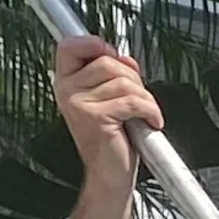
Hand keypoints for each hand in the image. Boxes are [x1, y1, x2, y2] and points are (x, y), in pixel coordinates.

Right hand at [52, 35, 160, 190]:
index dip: (95, 44)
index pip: (71, 46)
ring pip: (124, 81)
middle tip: (139, 99)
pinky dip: (150, 110)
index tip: (114, 56)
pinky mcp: (95, 117)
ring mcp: (78, 104)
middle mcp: (67, 90)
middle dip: (133, 78)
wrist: (109, 175)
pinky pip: (133, 101)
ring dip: (145, 97)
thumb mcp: (109, 100)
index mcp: (67, 82)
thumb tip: (125, 58)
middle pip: (108, 61)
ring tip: (145, 114)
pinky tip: (152, 121)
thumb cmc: (111, 140)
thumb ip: (113, 75)